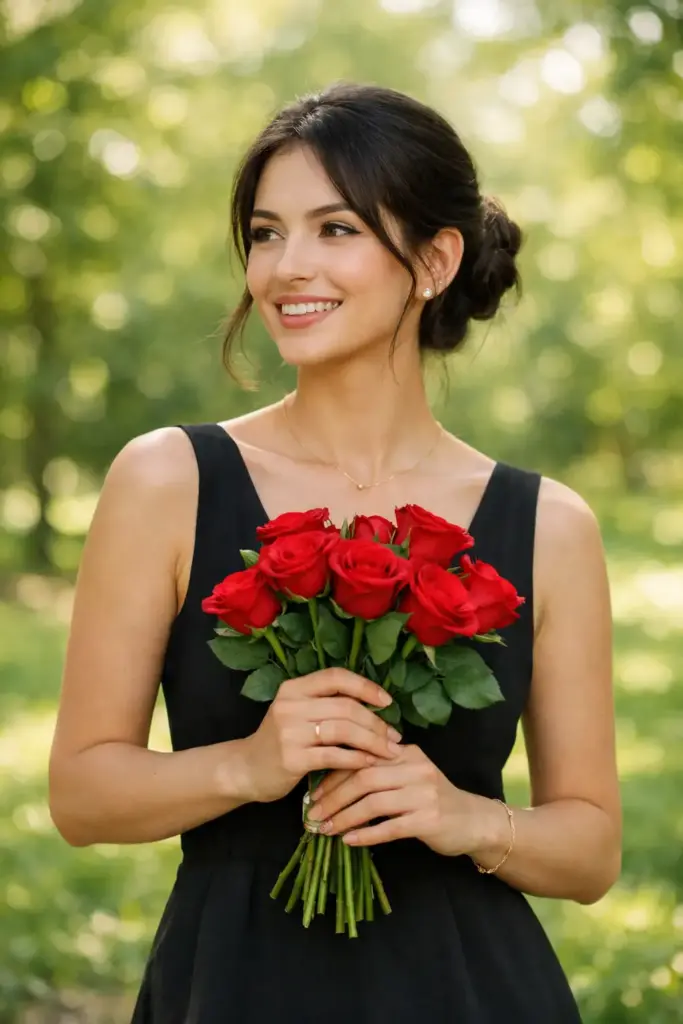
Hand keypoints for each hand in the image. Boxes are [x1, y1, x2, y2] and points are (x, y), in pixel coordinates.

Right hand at [242, 668, 402, 803]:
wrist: (246, 769)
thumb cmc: (281, 740)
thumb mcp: (297, 713)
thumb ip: (327, 704)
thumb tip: (375, 705)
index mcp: (293, 688)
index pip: (336, 677)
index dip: (365, 687)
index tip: (388, 702)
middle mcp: (290, 705)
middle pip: (345, 706)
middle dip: (376, 722)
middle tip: (395, 737)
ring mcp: (289, 731)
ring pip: (343, 730)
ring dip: (372, 742)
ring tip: (389, 752)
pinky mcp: (291, 758)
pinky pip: (334, 755)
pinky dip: (356, 759)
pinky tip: (369, 764)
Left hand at [307, 744, 501, 856]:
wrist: (474, 822)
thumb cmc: (433, 800)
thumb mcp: (408, 777)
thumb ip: (380, 773)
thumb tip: (332, 783)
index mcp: (406, 752)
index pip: (362, 757)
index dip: (334, 775)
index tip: (313, 793)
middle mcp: (415, 768)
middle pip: (364, 778)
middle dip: (334, 797)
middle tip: (313, 815)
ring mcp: (424, 793)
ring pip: (374, 802)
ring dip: (345, 817)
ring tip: (326, 830)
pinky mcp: (429, 819)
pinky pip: (390, 826)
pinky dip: (366, 834)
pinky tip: (349, 841)